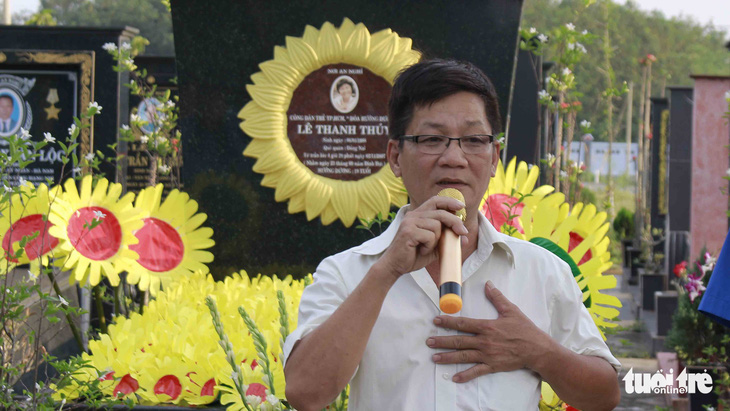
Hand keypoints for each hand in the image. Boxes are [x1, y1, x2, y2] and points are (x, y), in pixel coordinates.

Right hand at [377, 196, 467, 279]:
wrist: (395, 266)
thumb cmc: (413, 255)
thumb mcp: (434, 247)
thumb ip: (447, 240)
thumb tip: (465, 238)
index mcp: (418, 215)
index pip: (435, 200)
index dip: (449, 201)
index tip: (461, 207)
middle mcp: (413, 215)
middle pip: (440, 213)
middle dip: (455, 222)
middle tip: (463, 232)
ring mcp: (410, 222)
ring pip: (436, 226)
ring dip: (436, 240)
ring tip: (426, 247)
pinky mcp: (408, 232)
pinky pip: (429, 236)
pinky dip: (429, 246)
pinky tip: (421, 250)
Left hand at [426, 281, 554, 382]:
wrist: (537, 350)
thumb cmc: (525, 329)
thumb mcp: (511, 310)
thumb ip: (497, 298)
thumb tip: (488, 284)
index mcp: (487, 326)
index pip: (463, 323)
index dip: (448, 322)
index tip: (436, 321)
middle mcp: (485, 341)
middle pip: (459, 341)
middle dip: (442, 341)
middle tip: (428, 342)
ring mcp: (488, 355)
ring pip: (464, 356)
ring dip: (448, 357)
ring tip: (434, 358)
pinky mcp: (493, 366)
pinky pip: (476, 371)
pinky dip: (465, 375)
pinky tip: (454, 378)